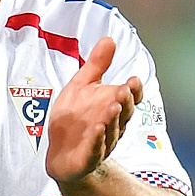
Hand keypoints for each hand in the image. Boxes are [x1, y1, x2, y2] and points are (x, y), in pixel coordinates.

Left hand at [44, 36, 141, 185]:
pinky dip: (97, 139)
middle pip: (124, 113)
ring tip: (113, 106)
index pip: (131, 98)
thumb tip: (109, 39)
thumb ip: (96, 66)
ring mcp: (102, 141)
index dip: (134, 91)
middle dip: (125, 101)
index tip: (133, 80)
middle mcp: (112, 124)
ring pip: (111, 130)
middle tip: (124, 89)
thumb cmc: (74, 119)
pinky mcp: (89, 157)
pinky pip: (96, 148)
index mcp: (113, 106)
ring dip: (113, 118)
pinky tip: (97, 128)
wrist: (60, 153)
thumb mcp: (82, 87)